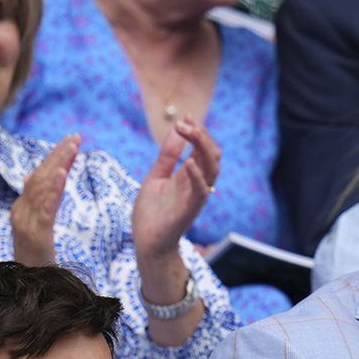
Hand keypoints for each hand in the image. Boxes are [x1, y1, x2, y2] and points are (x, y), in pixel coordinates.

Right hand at [10, 134, 78, 265]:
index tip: (72, 140)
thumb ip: (38, 201)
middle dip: (58, 154)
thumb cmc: (36, 258)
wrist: (31, 286)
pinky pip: (44, 208)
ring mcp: (25, 222)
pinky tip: (61, 173)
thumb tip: (31, 174)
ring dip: (57, 165)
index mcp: (22, 207)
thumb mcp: (37, 226)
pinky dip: (53, 189)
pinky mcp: (35, 234)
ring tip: (71, 148)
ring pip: (42, 187)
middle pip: (40, 176)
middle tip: (76, 136)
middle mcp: (21, 210)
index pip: (39, 175)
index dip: (54, 156)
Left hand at [132, 118, 220, 265]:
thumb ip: (167, 156)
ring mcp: (195, 196)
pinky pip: (201, 191)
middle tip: (185, 122)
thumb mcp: (156, 176)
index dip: (198, 131)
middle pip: (212, 155)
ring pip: (212, 169)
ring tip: (190, 132)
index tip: (185, 117)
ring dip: (203, 148)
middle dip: (202, 135)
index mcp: (190, 176)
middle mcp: (197, 184)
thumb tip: (175, 131)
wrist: (146, 242)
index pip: (203, 149)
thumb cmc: (151, 213)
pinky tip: (188, 162)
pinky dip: (197, 176)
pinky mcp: (189, 210)